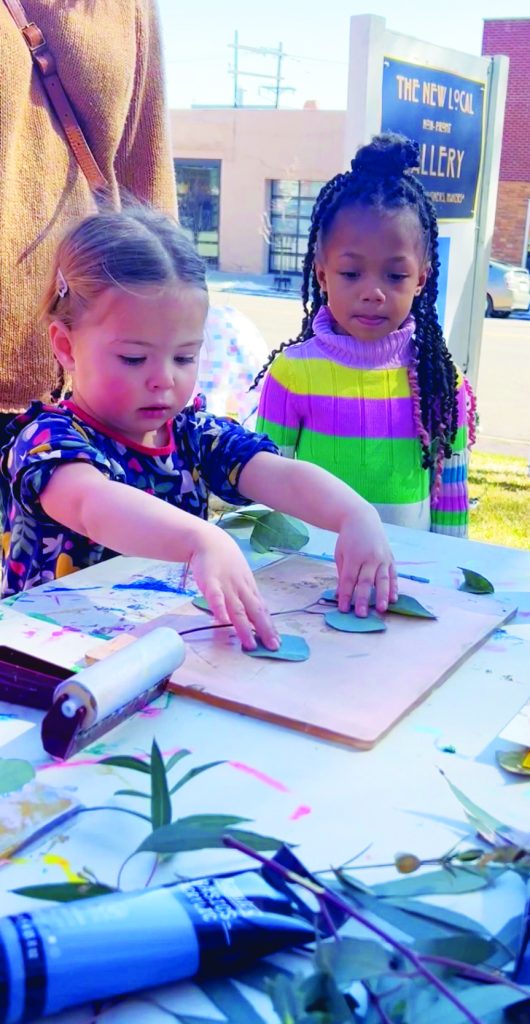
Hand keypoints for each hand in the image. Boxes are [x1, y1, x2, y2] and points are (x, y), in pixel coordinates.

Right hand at [189, 525, 279, 650]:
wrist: (209, 540)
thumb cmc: (226, 561)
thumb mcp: (241, 577)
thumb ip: (245, 596)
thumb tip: (251, 617)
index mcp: (249, 587)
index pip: (262, 609)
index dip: (270, 625)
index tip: (277, 641)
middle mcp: (241, 588)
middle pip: (255, 611)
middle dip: (264, 630)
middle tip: (272, 647)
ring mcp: (226, 585)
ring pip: (237, 609)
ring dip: (244, 627)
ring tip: (250, 643)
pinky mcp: (210, 582)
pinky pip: (215, 597)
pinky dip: (219, 609)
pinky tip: (222, 621)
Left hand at [334, 506, 397, 616]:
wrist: (362, 519)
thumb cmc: (348, 539)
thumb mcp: (340, 554)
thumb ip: (342, 574)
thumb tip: (340, 595)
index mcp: (353, 557)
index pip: (349, 580)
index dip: (346, 595)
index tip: (343, 609)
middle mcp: (369, 557)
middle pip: (365, 582)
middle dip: (363, 599)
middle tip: (361, 614)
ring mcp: (382, 558)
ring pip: (382, 580)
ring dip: (382, 596)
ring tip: (381, 609)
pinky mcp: (391, 558)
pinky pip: (393, 575)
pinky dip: (394, 587)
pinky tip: (393, 599)